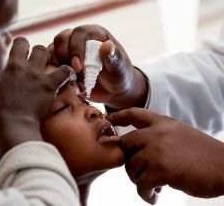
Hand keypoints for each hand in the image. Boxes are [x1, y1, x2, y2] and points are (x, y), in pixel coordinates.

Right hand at [0, 37, 74, 155]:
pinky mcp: (49, 85)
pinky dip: (67, 72)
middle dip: (30, 50)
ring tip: (45, 67)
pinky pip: (64, 71)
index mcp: (4, 66)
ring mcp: (36, 74)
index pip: (10, 43)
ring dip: (45, 57)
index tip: (16, 54)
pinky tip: (66, 76)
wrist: (11, 126)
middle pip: (28, 43)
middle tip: (31, 62)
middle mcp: (20, 65)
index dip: (15, 47)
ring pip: (44, 51)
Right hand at [48, 24, 147, 108]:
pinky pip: (49, 65)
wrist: (113, 90)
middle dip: (64, 57)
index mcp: (94, 34)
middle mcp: (78, 39)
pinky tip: (69, 85)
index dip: (76, 48)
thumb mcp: (119, 69)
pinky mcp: (60, 63)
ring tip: (75, 82)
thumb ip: (113, 58)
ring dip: (59, 68)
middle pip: (61, 40)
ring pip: (52, 52)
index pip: (79, 33)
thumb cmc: (119, 76)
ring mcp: (67, 51)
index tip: (79, 67)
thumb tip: (107, 46)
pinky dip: (55, 75)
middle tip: (74, 75)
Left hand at [106, 108, 223, 203]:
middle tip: (141, 172)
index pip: (134, 113)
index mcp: (163, 123)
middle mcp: (156, 133)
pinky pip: (141, 184)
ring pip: (131, 167)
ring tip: (154, 186)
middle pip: (125, 144)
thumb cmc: (204, 155)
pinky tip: (154, 197)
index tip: (107, 119)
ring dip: (139, 180)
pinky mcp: (161, 170)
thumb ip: (158, 137)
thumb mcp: (180, 135)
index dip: (118, 116)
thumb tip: (137, 150)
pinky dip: (146, 194)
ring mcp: (157, 150)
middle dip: (129, 160)